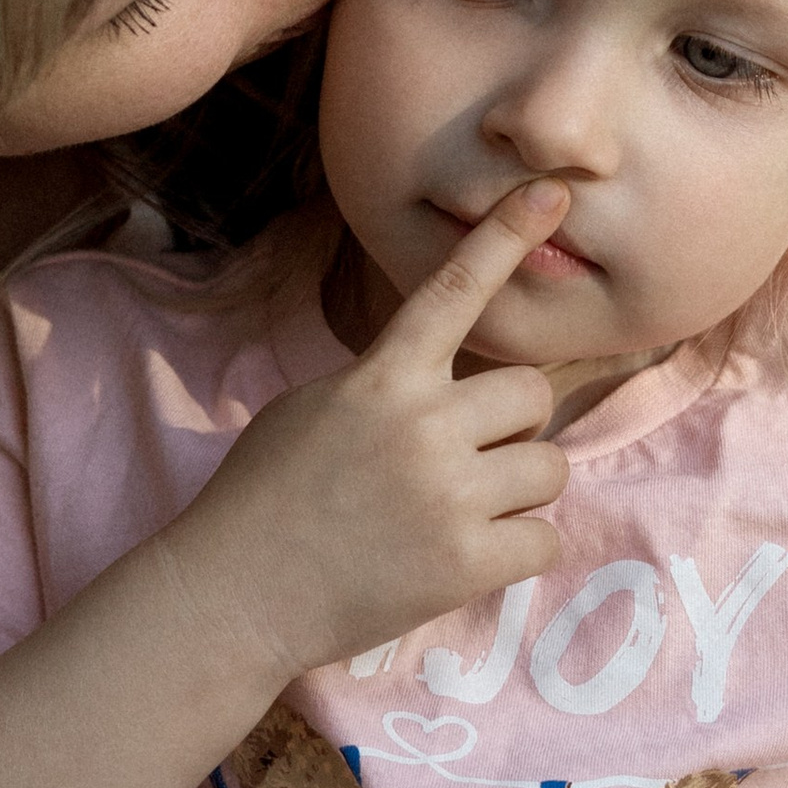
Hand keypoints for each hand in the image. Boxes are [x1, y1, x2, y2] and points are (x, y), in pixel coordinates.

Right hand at [166, 182, 572, 680]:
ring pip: (549, 468)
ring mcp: (449, 495)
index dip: (506, 237)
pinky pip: (544, 539)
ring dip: (516, 490)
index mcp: (382, 378)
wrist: (234, 594)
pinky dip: (514, 550)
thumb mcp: (314, 408)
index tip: (554, 192)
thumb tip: (453, 389)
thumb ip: (387, 385)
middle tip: (464, 460)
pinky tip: (464, 557)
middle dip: (509, 427)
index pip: (455, 290)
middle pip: (532, 394)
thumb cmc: (266, 497)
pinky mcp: (466, 563)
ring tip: (459, 513)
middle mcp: (424, 425)